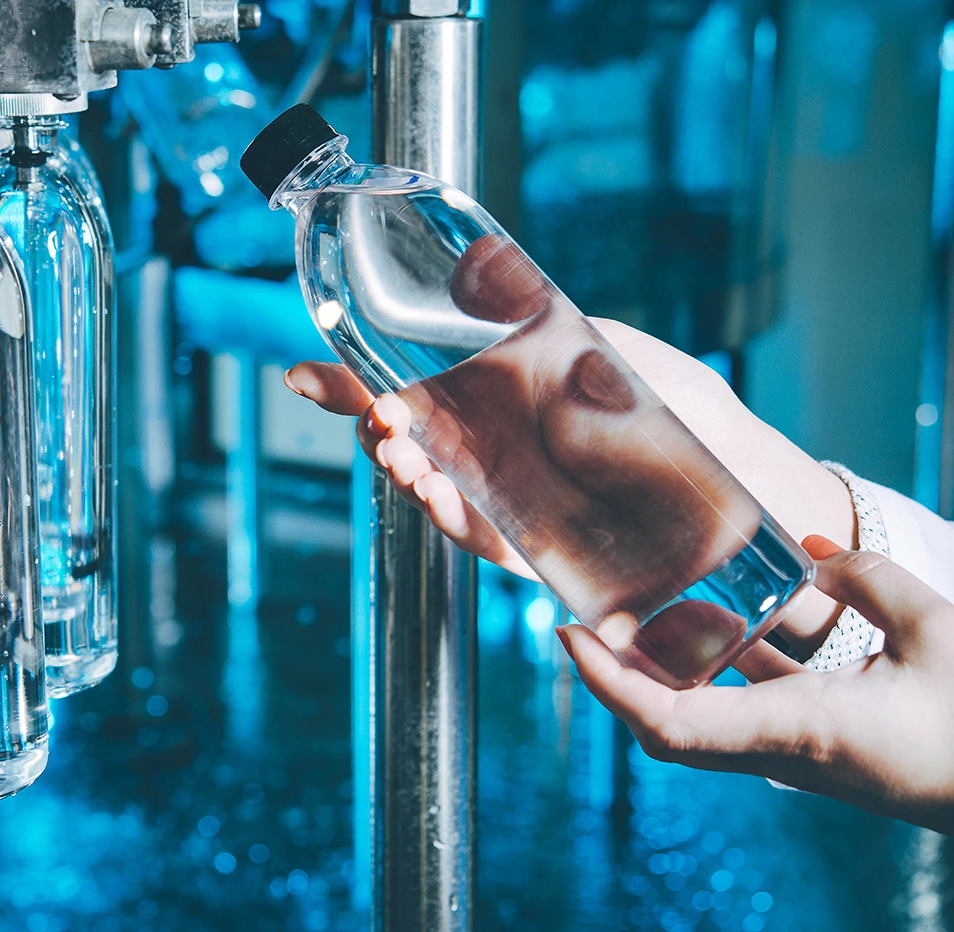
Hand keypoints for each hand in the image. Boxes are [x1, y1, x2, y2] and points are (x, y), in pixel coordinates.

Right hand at [286, 314, 853, 653]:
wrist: (745, 488)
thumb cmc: (682, 415)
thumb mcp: (611, 351)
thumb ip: (541, 322)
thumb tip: (478, 261)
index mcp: (497, 401)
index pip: (411, 388)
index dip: (353, 382)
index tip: (307, 370)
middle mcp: (492, 455)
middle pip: (408, 444)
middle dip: (371, 428)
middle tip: (368, 411)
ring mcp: (510, 503)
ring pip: (435, 492)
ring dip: (404, 473)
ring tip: (395, 449)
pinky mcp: (539, 549)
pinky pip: (483, 539)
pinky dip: (452, 518)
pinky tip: (434, 492)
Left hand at [562, 536, 953, 834]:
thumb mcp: (940, 628)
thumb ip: (869, 579)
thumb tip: (811, 550)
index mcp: (798, 729)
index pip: (669, 721)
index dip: (608, 683)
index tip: (567, 635)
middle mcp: (783, 752)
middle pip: (667, 725)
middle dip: (618, 675)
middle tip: (588, 616)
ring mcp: (798, 755)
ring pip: (701, 718)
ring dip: (664, 670)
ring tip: (642, 608)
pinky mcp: (819, 746)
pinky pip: (747, 709)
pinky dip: (719, 670)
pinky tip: (719, 621)